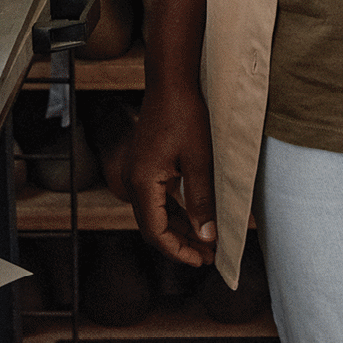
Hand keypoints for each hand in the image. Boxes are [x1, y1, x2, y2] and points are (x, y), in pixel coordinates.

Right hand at [127, 77, 217, 266]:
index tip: (203, 260)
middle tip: (208, 256)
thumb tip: (206, 237)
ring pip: (155, 214)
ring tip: (205, 242)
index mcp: (143, 182)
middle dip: (180, 245)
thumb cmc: (184, 115)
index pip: (156, 232)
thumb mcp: (198, 160)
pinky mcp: (145, 165)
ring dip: (179, 230)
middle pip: (153, 227)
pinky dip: (175, 212)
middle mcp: (134, 181)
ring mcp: (137, 172)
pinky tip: (194, 218)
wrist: (170, 82)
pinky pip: (157, 198)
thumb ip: (201, 201)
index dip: (178, 251)